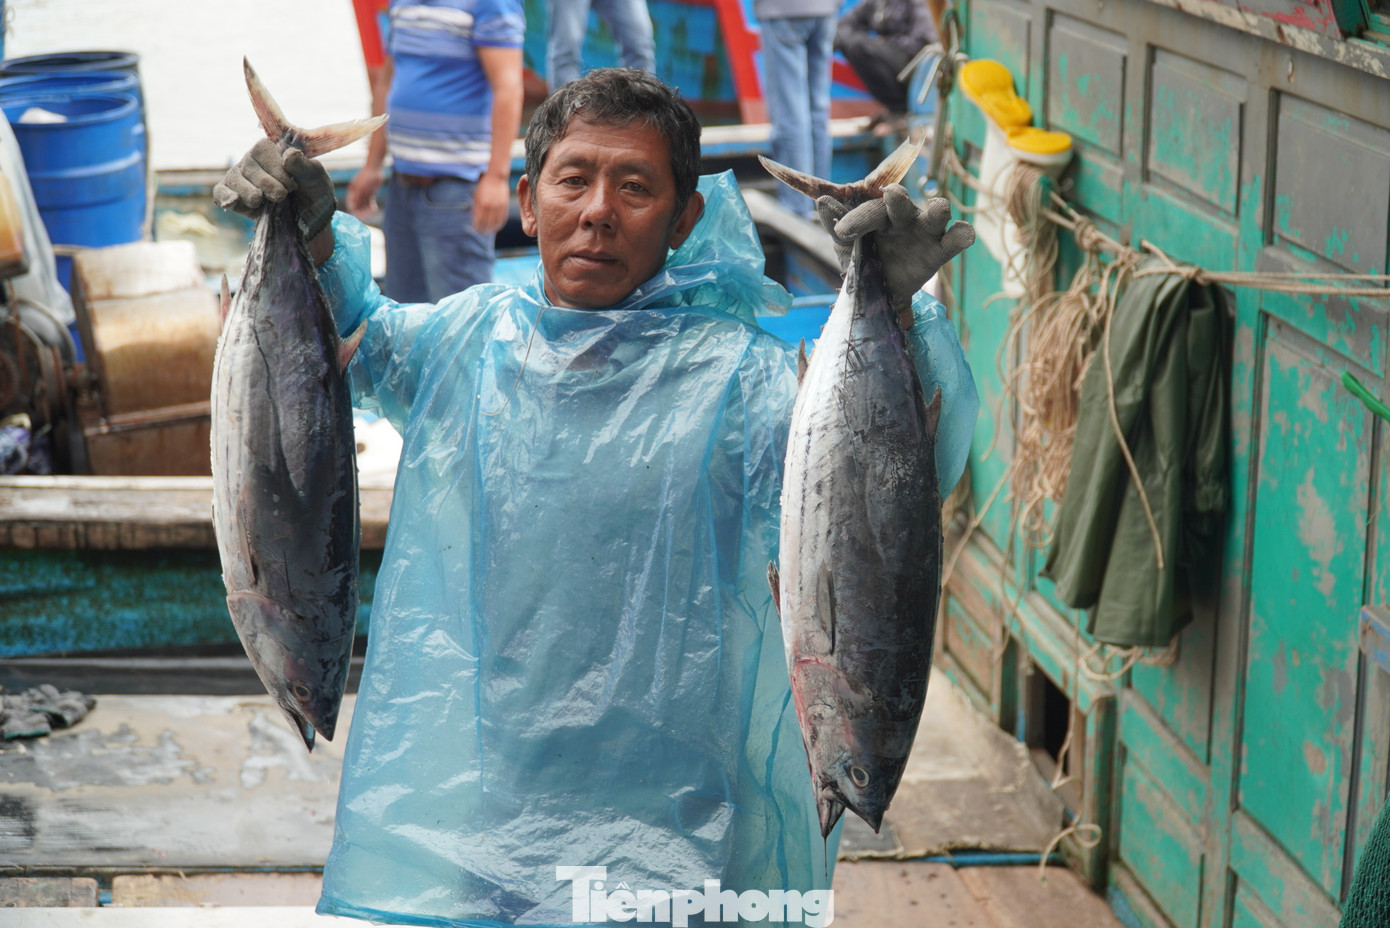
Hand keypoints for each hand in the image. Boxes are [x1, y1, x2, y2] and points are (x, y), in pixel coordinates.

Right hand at [213, 138, 336, 239]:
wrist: (310, 221)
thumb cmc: (314, 193)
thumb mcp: (317, 178)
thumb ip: (304, 166)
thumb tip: (289, 154)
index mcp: (272, 150)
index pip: (262, 149)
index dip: (276, 169)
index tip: (293, 185)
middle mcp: (253, 160)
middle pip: (249, 166)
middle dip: (268, 185)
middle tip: (283, 197)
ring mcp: (241, 177)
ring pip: (234, 179)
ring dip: (250, 193)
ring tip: (263, 202)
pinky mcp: (234, 196)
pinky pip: (220, 191)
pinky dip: (225, 196)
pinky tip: (234, 201)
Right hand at [346, 164, 383, 219]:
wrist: (375, 168)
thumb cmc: (366, 177)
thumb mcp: (360, 188)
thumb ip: (356, 197)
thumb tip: (351, 208)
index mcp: (352, 192)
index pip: (351, 205)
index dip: (354, 211)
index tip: (359, 215)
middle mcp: (357, 194)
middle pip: (357, 207)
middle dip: (362, 212)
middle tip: (367, 214)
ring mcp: (364, 195)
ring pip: (364, 207)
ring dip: (367, 211)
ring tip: (372, 211)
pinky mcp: (370, 194)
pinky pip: (370, 204)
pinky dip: (372, 207)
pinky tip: (375, 208)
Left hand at [472, 173, 509, 234]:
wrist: (496, 177)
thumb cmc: (484, 186)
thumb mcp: (476, 195)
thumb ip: (476, 206)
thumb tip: (475, 218)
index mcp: (482, 204)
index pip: (478, 219)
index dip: (476, 226)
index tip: (475, 229)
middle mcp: (490, 206)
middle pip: (487, 223)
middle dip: (484, 230)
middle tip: (481, 233)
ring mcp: (499, 206)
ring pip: (495, 222)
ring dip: (492, 229)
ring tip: (489, 232)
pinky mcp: (505, 206)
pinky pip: (502, 218)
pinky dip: (500, 224)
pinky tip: (497, 227)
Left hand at [815, 184, 974, 316]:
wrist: (880, 293)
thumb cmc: (864, 259)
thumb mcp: (846, 246)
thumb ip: (835, 225)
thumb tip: (821, 201)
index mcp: (879, 213)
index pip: (870, 208)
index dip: (858, 218)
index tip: (841, 232)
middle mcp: (904, 217)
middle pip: (903, 200)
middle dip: (898, 197)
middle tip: (891, 196)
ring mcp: (925, 232)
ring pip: (938, 211)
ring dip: (938, 208)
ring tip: (936, 210)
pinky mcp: (941, 251)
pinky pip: (959, 238)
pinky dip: (963, 234)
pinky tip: (961, 234)